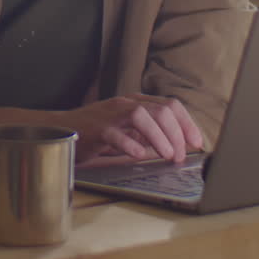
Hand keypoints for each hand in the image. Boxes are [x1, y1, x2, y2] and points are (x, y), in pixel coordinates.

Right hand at [59, 94, 203, 164]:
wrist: (61, 129)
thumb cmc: (97, 132)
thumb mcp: (128, 129)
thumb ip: (150, 134)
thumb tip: (178, 146)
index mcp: (137, 102)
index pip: (170, 105)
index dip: (187, 124)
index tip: (197, 143)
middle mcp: (126, 104)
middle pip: (161, 110)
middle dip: (177, 134)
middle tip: (180, 155)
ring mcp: (111, 114)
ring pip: (142, 116)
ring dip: (159, 137)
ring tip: (166, 155)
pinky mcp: (96, 128)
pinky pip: (116, 133)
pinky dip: (130, 144)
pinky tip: (139, 155)